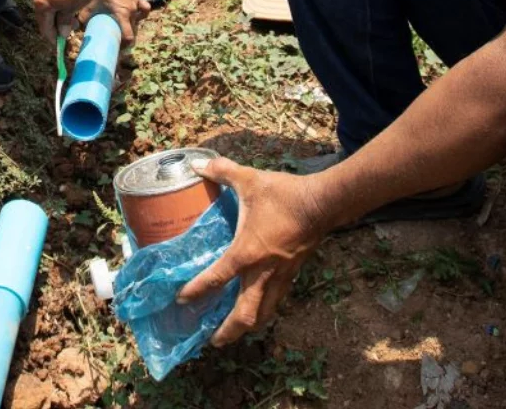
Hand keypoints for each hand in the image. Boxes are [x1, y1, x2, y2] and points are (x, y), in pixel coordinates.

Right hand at [33, 0, 103, 39]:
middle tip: (70, 29)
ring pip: (48, 1)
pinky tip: (68, 0)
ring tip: (72, 15)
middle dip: (56, 23)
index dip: (51, 37)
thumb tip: (62, 33)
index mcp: (40, 3)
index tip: (58, 45)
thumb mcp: (73, 8)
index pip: (44, 26)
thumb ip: (65, 22)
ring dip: (58, 11)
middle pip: (45, 13)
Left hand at [87, 0, 149, 44]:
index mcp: (122, 14)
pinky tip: (134, 12)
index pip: (129, 37)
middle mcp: (132, 11)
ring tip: (126, 24)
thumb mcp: (89, 4)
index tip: (118, 48)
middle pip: (134, 29)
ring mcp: (136, 3)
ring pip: (140, 19)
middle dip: (127, 35)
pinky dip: (141, 11)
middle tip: (117, 37)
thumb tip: (76, 29)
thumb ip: (83, 18)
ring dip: (134, 23)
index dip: (125, 46)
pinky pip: (144, 7)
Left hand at [176, 155, 333, 345]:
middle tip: (212, 340)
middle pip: (244, 314)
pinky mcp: (293, 273)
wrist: (323, 204)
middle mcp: (262, 271)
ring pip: (264, 312)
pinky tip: (258, 308)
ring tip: (233, 333)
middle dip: (228, 331)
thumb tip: (197, 164)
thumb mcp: (250, 180)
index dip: (196, 291)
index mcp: (246, 252)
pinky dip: (264, 310)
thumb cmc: (284, 195)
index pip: (216, 278)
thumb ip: (222, 172)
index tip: (182, 300)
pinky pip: (276, 300)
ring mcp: (280, 276)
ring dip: (247, 326)